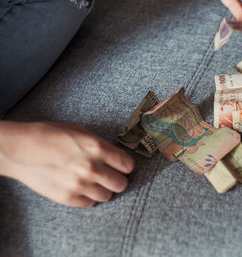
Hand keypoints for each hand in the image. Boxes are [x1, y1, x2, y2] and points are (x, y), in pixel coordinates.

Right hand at [0, 121, 133, 207]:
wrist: (20, 149)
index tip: (121, 166)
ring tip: (92, 182)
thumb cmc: (49, 135)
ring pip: (107, 196)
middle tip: (109, 176)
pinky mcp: (68, 198)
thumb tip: (115, 156)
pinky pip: (90, 204)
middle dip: (117, 179)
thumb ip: (100, 145)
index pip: (128, 165)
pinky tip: (80, 187)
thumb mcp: (80, 132)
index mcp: (97, 148)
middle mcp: (92, 168)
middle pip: (121, 184)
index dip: (125, 166)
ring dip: (102, 189)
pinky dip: (87, 197)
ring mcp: (80, 185)